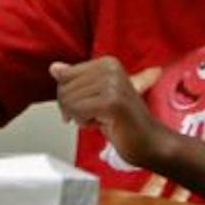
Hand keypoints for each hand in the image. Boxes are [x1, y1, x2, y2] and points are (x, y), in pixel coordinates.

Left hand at [51, 57, 170, 170]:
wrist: (149, 142)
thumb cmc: (124, 122)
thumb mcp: (96, 96)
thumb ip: (75, 81)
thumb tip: (54, 68)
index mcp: (107, 63)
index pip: (65, 74)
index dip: (66, 96)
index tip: (80, 107)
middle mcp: (111, 68)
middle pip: (64, 88)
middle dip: (72, 108)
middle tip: (91, 116)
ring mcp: (113, 84)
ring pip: (69, 100)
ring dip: (80, 117)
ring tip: (99, 119)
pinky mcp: (112, 102)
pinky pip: (78, 111)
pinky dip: (84, 123)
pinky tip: (101, 123)